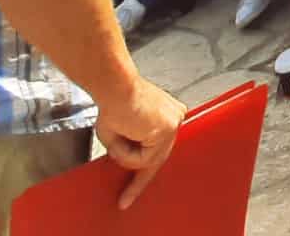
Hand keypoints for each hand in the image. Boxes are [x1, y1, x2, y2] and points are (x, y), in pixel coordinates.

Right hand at [95, 75, 185, 209]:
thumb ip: (129, 146)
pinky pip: (143, 158)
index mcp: (168, 115)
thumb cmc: (113, 103)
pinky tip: (124, 133)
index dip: (149, 167)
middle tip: (125, 200)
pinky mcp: (168, 129)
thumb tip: (125, 161)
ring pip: (147, 160)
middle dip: (139, 182)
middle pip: (158, 157)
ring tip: (116, 134)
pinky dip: (126, 152)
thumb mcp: (119, 133)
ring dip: (124, 154)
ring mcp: (174, 124)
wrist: (115, 88)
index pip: (162, 147)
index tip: (139, 183)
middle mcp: (176, 118)